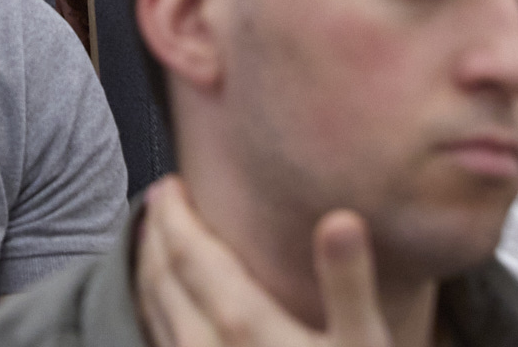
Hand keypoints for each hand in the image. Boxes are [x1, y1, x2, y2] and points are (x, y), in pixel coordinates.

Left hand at [136, 175, 392, 346]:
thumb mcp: (366, 345)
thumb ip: (348, 283)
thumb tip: (339, 219)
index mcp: (246, 329)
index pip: (194, 258)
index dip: (177, 217)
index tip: (169, 186)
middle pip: (165, 284)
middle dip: (157, 238)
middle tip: (157, 202)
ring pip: (157, 319)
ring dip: (150, 275)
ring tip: (154, 245)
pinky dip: (156, 318)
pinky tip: (168, 312)